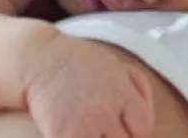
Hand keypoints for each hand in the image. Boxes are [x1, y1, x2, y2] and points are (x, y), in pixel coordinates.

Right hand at [25, 37, 154, 137]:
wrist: (39, 58)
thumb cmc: (76, 61)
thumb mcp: (114, 63)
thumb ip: (138, 88)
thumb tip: (148, 117)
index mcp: (121, 92)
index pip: (143, 129)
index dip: (132, 130)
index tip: (120, 125)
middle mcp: (106, 110)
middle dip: (114, 136)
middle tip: (101, 127)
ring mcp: (84, 124)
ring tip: (87, 129)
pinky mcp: (62, 135)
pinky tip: (71, 132)